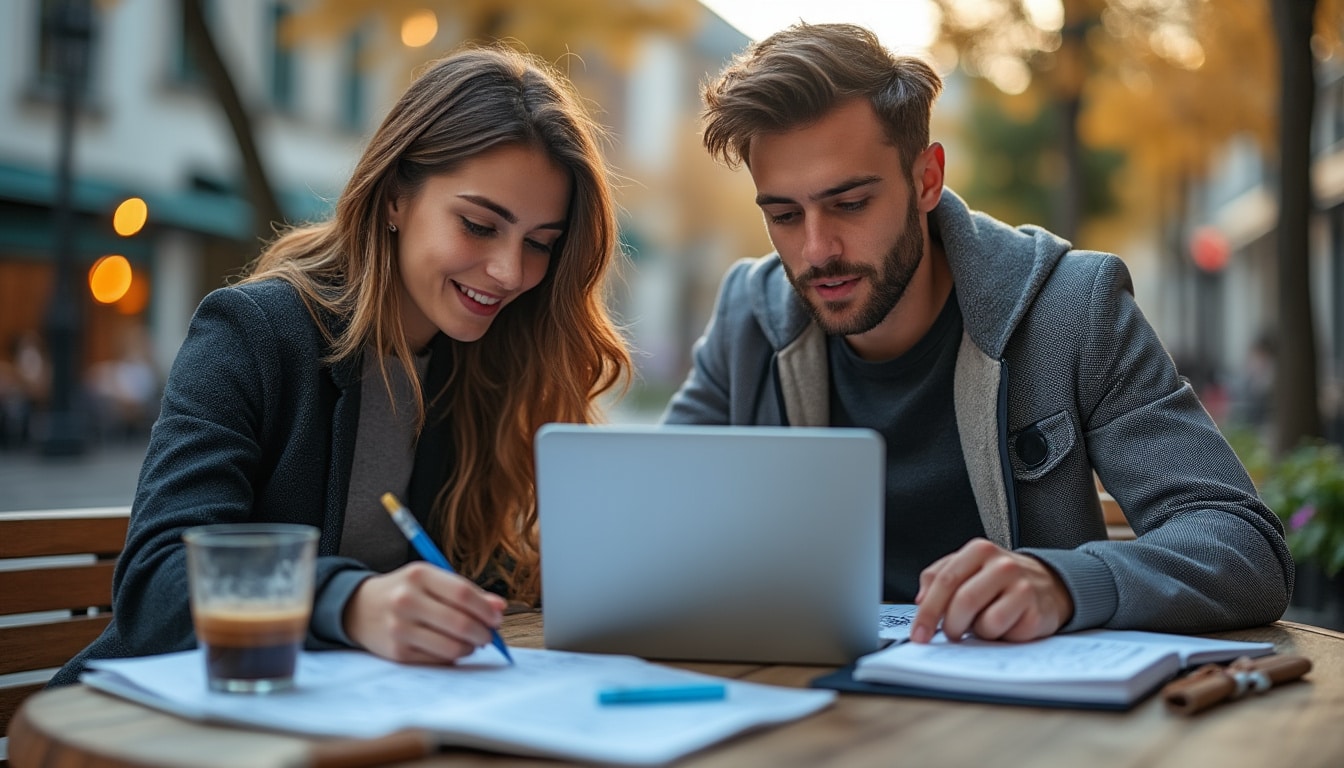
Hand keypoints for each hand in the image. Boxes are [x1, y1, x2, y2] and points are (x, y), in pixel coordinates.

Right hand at [343, 562, 506, 663]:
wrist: (360, 608)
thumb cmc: (406, 591)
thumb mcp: (431, 580)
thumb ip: (466, 592)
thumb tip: (500, 607)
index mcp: (419, 575)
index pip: (464, 594)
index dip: (486, 609)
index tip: (497, 618)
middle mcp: (406, 600)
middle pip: (460, 622)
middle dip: (483, 633)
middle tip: (489, 635)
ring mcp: (399, 628)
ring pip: (452, 646)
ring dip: (471, 648)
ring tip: (473, 643)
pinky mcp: (397, 652)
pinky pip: (438, 660)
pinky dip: (452, 657)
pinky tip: (452, 648)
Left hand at [910, 538, 1073, 643]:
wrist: (1049, 585)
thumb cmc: (1000, 580)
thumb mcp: (968, 568)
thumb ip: (939, 577)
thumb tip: (920, 599)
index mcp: (979, 550)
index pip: (944, 580)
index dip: (927, 611)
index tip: (918, 634)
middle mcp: (1002, 565)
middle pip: (962, 602)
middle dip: (950, 625)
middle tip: (950, 634)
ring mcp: (1022, 587)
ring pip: (984, 621)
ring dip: (976, 631)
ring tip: (982, 623)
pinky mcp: (1036, 611)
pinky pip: (1004, 633)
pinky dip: (997, 636)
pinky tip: (1003, 625)